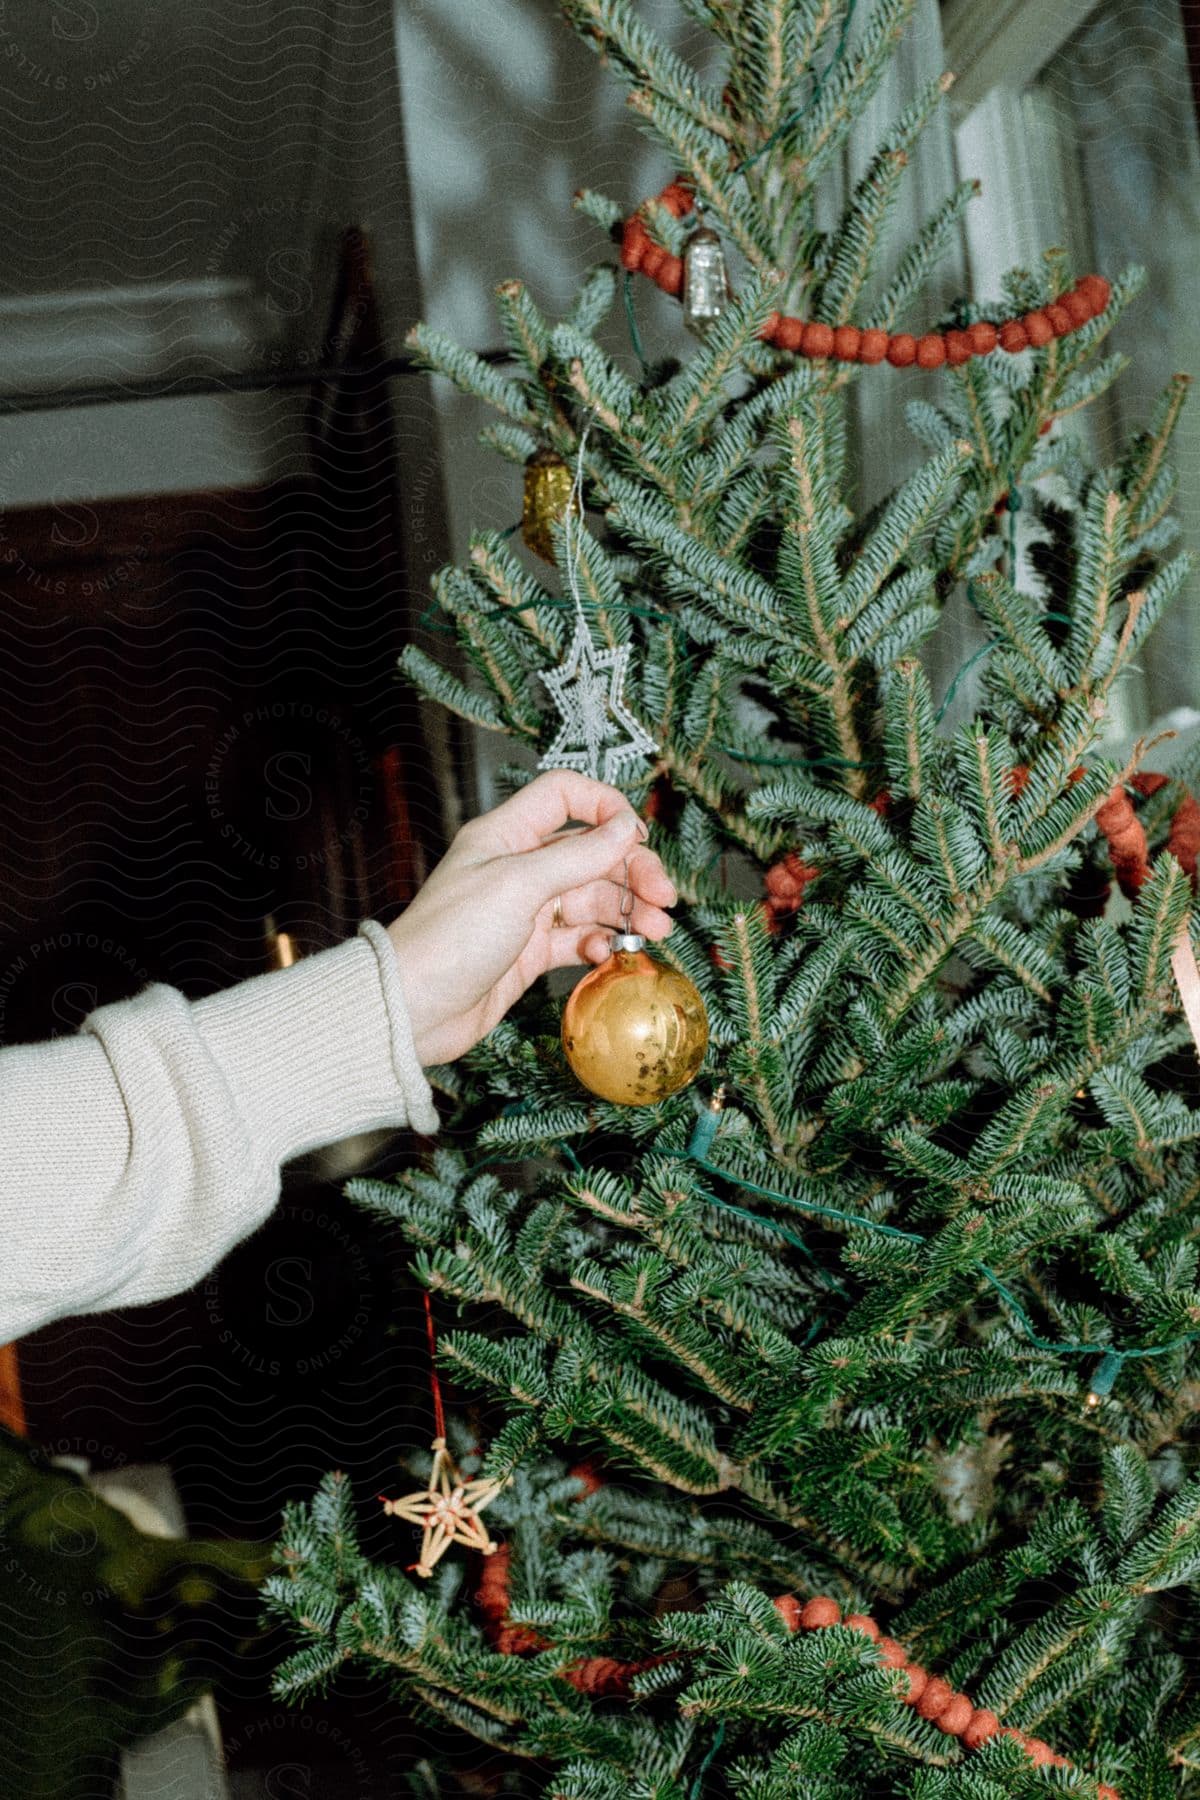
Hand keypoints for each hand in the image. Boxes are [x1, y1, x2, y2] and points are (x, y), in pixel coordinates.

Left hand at [385, 770, 675, 1064]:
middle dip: (632, 871)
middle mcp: (519, 867)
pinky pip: (579, 938)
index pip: (564, 796)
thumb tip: (625, 827)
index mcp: (506, 835)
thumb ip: (577, 856)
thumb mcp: (518, 885)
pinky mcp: (530, 952)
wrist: (413, 1009)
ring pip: (592, 898)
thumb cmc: (450, 938)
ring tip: (655, 932)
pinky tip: (612, 954)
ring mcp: (526, 911)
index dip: (605, 808)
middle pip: (591, 852)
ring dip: (627, 911)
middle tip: (664, 899)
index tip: (636, 837)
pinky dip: (602, 943)